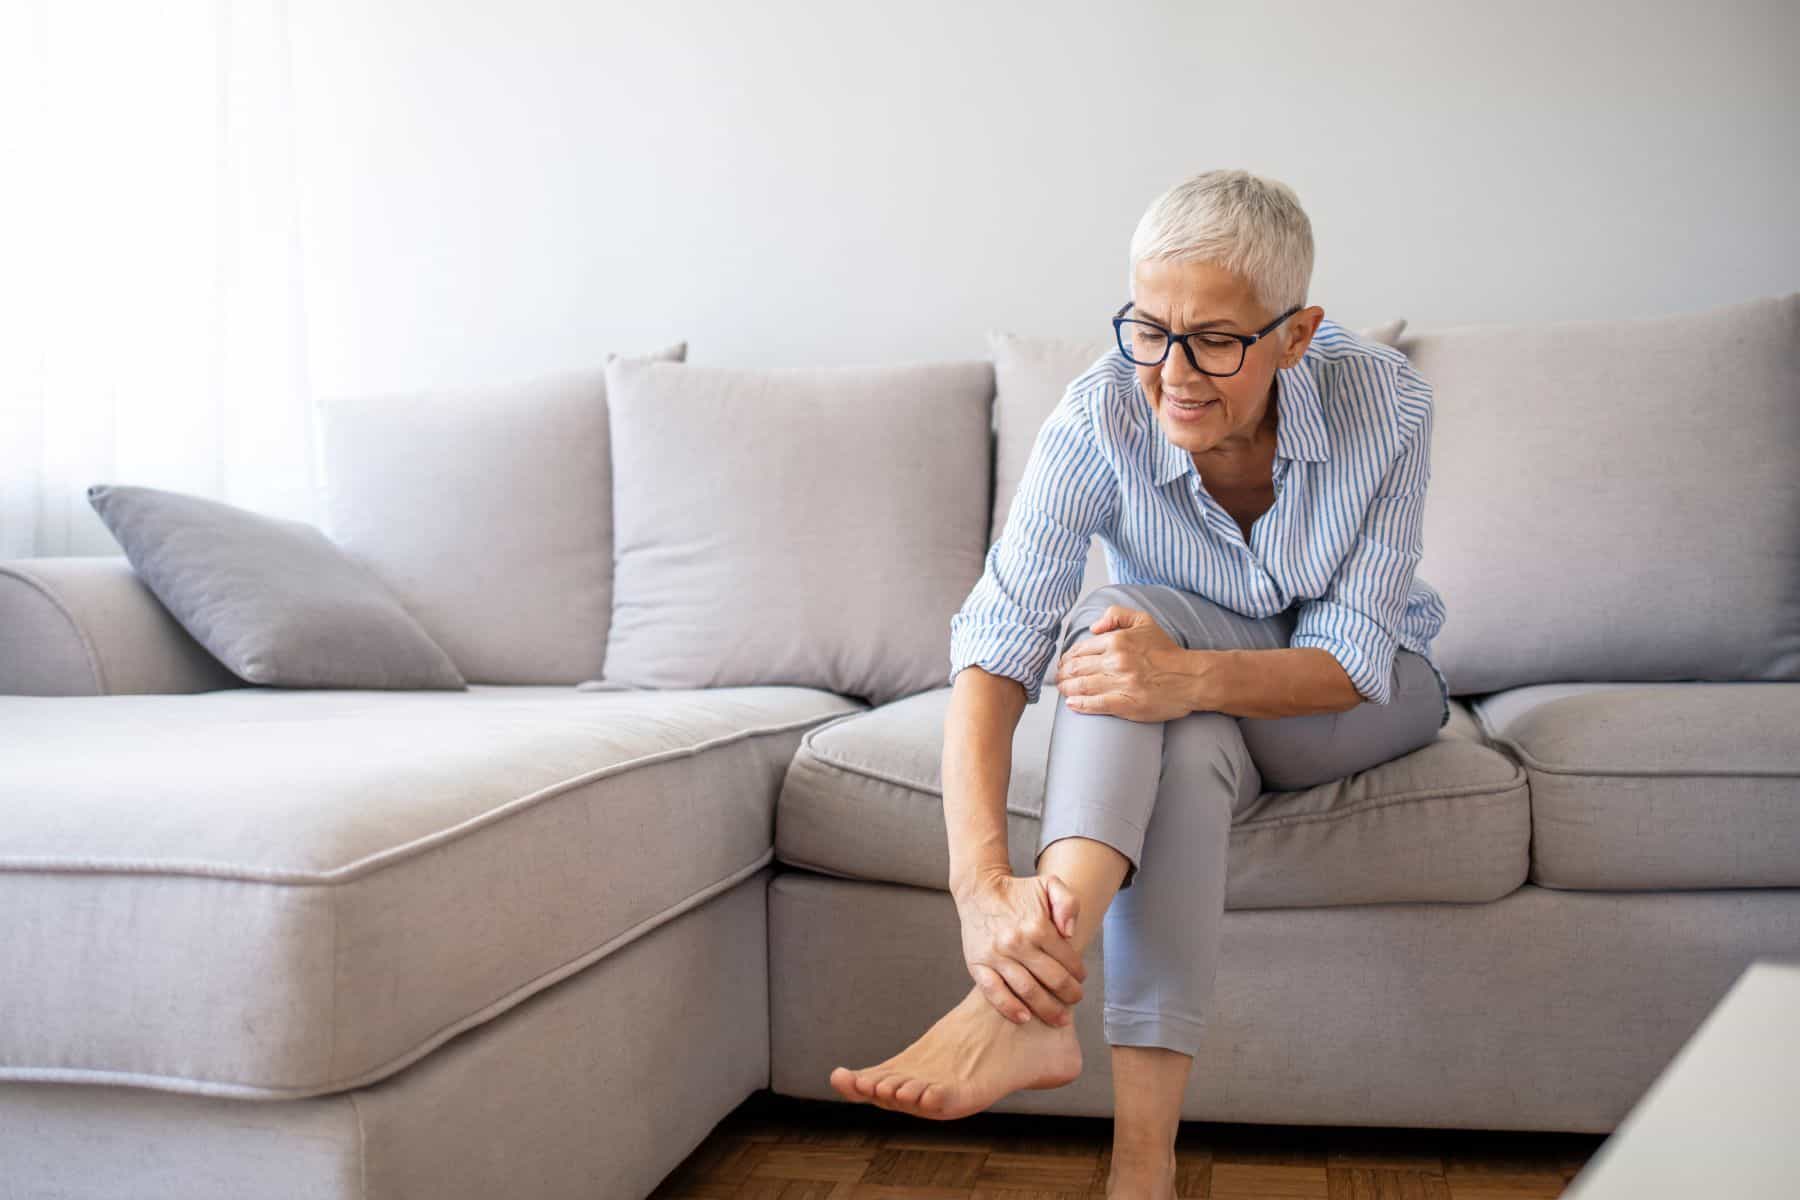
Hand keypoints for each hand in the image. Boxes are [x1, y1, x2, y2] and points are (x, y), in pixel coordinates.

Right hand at [953, 868, 1086, 1025]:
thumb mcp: (1049, 884)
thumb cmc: (1018, 891)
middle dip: (1069, 994)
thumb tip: (1070, 933)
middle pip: (1052, 979)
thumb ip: (1068, 903)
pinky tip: (1023, 1018)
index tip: (1080, 979)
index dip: (1078, 973)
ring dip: (1047, 1008)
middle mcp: (1017, 943)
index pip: (1067, 959)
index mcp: (1037, 926)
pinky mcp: (977, 965)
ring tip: (1059, 1017)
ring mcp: (996, 956)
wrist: (979, 890)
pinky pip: (993, 992)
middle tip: (1075, 1000)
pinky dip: (1009, 1008)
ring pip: (1026, 990)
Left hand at [1053, 604, 1195, 721]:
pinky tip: (1072, 704)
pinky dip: (1079, 704)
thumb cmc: (1167, 652)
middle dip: (1063, 673)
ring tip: (1063, 690)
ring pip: (1081, 686)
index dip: (1068, 657)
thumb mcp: (1144, 621)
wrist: (1190, 678)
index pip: (1081, 649)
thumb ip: (1116, 615)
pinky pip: (1094, 704)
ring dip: (1067, 689)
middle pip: (1076, 668)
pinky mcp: (1124, 704)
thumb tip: (1093, 628)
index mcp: (1117, 641)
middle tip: (1059, 678)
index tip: (1064, 663)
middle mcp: (1115, 661)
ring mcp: (1119, 684)